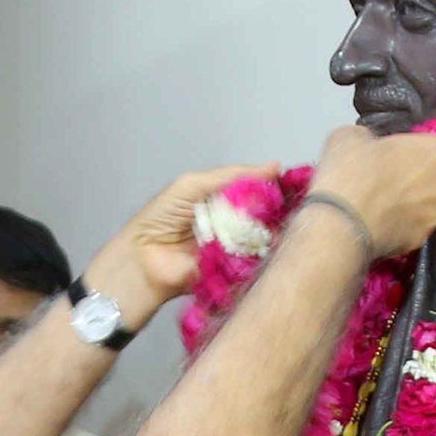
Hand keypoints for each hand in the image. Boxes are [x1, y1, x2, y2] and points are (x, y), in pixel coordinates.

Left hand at [81, 161, 280, 323]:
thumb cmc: (159, 219)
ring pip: (263, 236)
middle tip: (288, 202)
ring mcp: (234, 246)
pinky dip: (260, 252)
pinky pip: (254, 260)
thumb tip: (272, 166)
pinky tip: (268, 243)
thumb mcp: (193, 185)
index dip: (272, 185)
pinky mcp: (234, 270)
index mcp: (222, 198)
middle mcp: (231, 221)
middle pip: (264, 213)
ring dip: (269, 229)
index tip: (294, 181)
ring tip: (276, 220)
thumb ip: (230, 176)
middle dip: (274, 208)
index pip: (256, 189)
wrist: (142, 260)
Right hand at [305, 125, 435, 258]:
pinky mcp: (414, 243)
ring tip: (420, 209)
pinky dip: (410, 229)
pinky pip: (420, 234)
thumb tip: (366, 143)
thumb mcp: (353, 137)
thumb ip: (371, 139)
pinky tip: (389, 224)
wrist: (339, 222)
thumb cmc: (352, 171)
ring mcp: (432, 220)